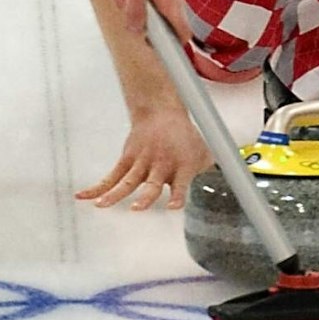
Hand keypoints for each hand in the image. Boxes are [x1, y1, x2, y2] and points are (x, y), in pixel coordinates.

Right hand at [76, 110, 213, 210]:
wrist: (161, 111)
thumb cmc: (184, 137)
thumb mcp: (204, 152)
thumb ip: (211, 172)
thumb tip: (233, 184)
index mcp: (181, 166)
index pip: (181, 183)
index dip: (177, 195)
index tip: (173, 207)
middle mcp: (160, 166)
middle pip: (151, 184)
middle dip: (145, 197)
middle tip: (138, 208)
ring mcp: (142, 163)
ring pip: (126, 181)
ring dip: (114, 194)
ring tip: (102, 206)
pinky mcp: (127, 160)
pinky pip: (110, 177)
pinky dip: (97, 187)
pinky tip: (85, 197)